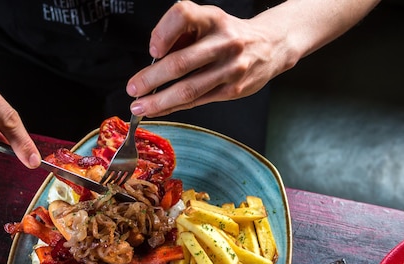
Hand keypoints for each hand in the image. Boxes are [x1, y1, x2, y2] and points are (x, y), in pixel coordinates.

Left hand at [126, 0, 379, 117]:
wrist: (271, 46)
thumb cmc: (228, 34)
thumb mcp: (207, 21)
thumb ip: (181, 36)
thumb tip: (153, 62)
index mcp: (213, 18)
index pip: (183, 15)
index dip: (163, 32)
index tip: (152, 49)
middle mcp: (224, 41)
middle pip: (181, 62)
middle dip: (151, 79)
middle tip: (133, 88)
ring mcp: (231, 68)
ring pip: (189, 90)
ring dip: (160, 101)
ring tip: (141, 107)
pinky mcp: (234, 89)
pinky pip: (198, 101)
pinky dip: (176, 107)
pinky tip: (161, 109)